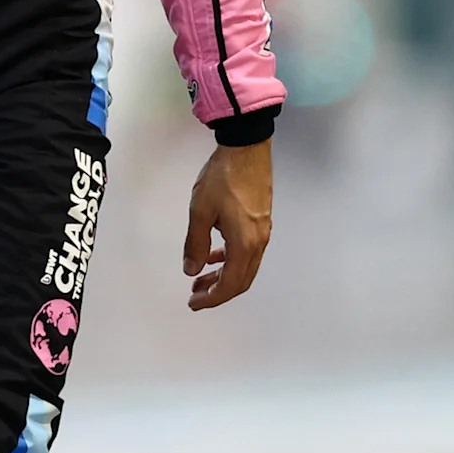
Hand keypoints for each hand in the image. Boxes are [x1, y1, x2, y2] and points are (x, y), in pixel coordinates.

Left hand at [183, 139, 273, 310]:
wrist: (246, 149)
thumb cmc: (223, 178)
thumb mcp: (200, 212)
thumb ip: (195, 244)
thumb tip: (191, 270)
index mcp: (244, 244)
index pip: (230, 284)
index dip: (212, 298)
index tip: (194, 303)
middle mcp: (258, 242)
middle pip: (241, 280)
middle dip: (218, 292)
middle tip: (195, 296)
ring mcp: (262, 232)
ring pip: (244, 266)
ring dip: (223, 276)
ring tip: (200, 277)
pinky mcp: (260, 222)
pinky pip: (246, 251)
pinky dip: (229, 259)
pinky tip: (214, 255)